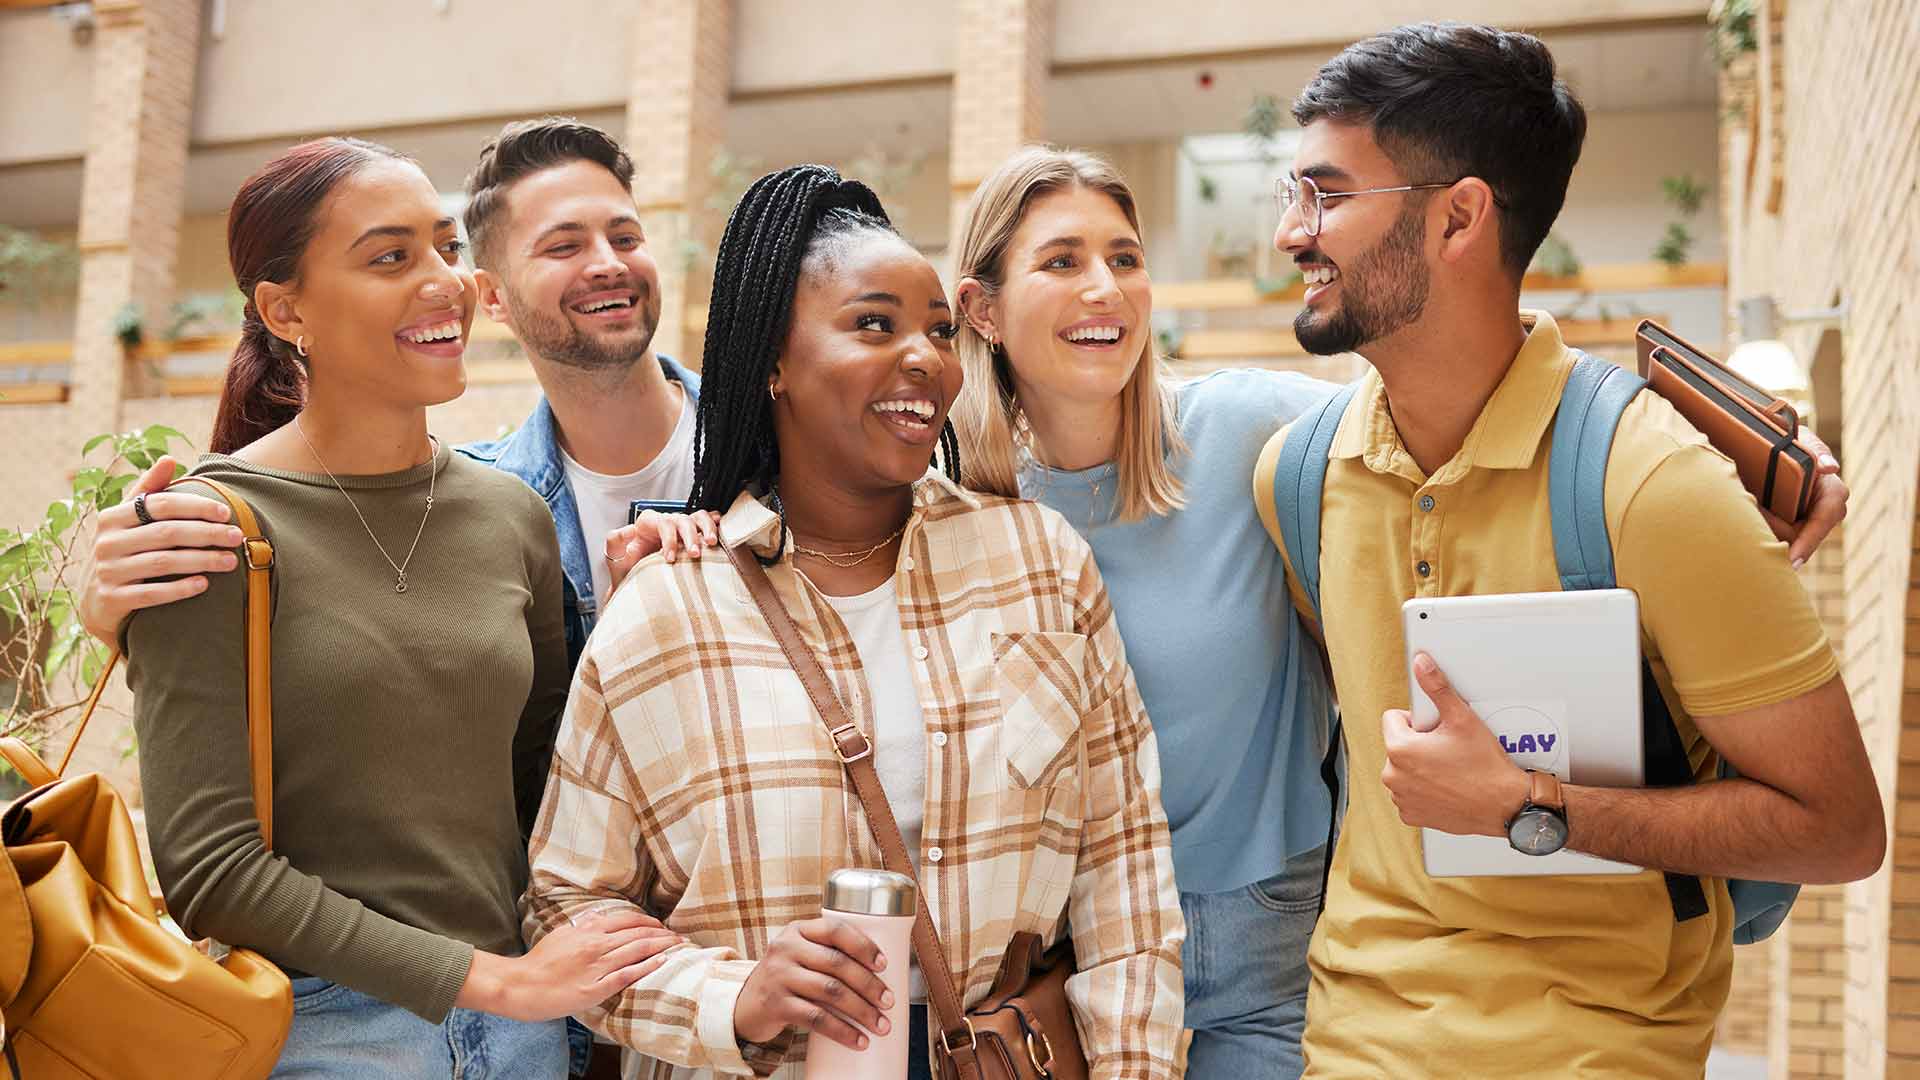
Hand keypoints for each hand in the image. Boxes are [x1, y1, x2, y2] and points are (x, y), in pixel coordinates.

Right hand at [78, 454, 245, 645]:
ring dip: (202, 560)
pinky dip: (180, 588)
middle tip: (238, 536)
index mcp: (112, 517)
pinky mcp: (112, 599)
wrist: (95, 600)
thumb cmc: (123, 550)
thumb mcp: (129, 520)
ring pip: (163, 562)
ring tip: (232, 561)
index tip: (226, 511)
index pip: (159, 504)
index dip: (195, 506)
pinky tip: (204, 584)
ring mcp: (107, 571)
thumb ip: (149, 490)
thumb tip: (170, 458)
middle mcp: (106, 542)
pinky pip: (151, 593)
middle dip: (207, 533)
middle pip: (166, 533)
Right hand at [458, 909, 680, 1021]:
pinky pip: (627, 975)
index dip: (647, 922)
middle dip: (661, 933)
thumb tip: (595, 917)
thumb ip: (580, 926)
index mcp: (587, 931)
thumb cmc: (538, 962)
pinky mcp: (595, 988)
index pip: (625, 920)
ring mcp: (596, 967)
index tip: (660, 926)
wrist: (520, 985)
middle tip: (678, 935)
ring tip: (678, 945)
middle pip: (636, 934)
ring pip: (636, 951)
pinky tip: (662, 962)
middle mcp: (595, 945)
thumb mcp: (560, 935)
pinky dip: (647, 966)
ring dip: (661, 947)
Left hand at [604, 510, 720, 593]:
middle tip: (695, 555)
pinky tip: (721, 529)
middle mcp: (666, 522)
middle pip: (683, 520)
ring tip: (711, 544)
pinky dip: (715, 523)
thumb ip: (614, 542)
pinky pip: (706, 522)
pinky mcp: (692, 536)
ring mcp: (680, 528)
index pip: (663, 523)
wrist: (637, 584)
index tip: (669, 559)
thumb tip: (629, 529)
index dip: (669, 539)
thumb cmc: (627, 571)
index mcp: (648, 524)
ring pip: (698, 517)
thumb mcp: (615, 558)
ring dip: (707, 529)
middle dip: (690, 537)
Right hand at [733, 917, 892, 1049]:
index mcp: (798, 930)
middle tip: (889, 1002)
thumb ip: (828, 953)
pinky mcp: (777, 1005)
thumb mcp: (800, 955)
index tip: (884, 964)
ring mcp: (779, 976)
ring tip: (881, 1024)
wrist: (745, 1005)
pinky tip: (858, 1041)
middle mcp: (786, 948)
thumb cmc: (786, 978)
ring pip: (831, 992)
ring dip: (862, 1010)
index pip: (835, 930)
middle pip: (837, 964)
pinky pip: (817, 1018)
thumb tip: (881, 972)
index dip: (863, 945)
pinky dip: (842, 1031)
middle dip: (869, 984)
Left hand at [1380, 652, 1528, 836]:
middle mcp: (1393, 776)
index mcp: (1399, 749)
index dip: (1417, 720)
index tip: (1437, 729)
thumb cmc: (1486, 767)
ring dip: (1419, 766)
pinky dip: (1423, 789)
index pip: (1392, 719)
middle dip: (1418, 743)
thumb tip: (1421, 664)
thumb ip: (1437, 688)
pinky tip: (1447, 786)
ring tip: (1449, 769)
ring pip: (1403, 769)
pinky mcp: (1411, 815)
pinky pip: (1409, 793)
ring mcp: (1400, 798)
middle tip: (1448, 750)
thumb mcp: (1462, 719)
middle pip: (1398, 745)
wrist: (1505, 806)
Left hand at [1759, 429, 1844, 568]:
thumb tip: (1830, 468)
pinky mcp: (1787, 525)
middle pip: (1797, 536)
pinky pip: (1772, 535)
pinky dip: (1759, 527)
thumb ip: (1816, 451)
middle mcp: (1823, 512)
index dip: (1808, 542)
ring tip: (1751, 503)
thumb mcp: (1803, 440)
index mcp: (1832, 493)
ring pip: (1782, 538)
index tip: (1792, 561)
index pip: (1824, 521)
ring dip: (1764, 526)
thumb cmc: (1792, 440)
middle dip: (1774, 529)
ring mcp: (1805, 521)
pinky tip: (1747, 517)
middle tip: (1752, 508)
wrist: (1772, 444)